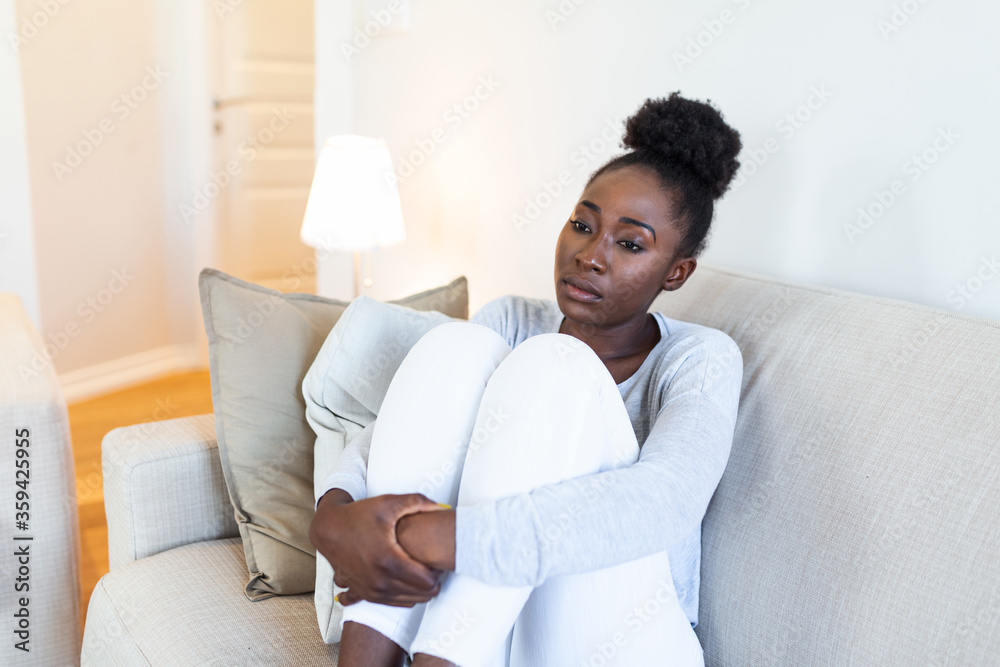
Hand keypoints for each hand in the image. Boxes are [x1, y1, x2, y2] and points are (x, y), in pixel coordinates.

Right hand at [309, 490, 447, 606]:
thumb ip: (417, 502)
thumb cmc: (358, 516)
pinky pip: (394, 604)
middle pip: (421, 594)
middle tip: (435, 565)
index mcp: (388, 560)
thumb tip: (442, 507)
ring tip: (425, 572)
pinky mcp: (366, 593)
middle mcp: (379, 581)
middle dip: (433, 581)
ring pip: (409, 601)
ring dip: (421, 590)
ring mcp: (372, 590)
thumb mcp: (388, 503)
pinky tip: (410, 582)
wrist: (329, 530)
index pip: (427, 580)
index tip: (438, 558)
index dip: (438, 571)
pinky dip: (406, 595)